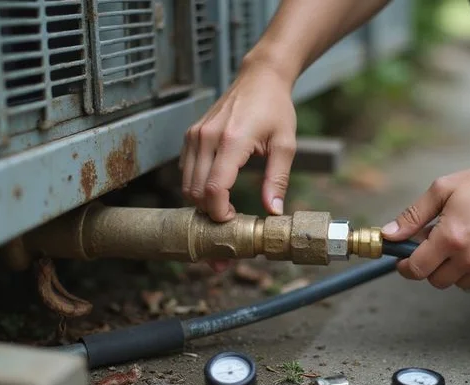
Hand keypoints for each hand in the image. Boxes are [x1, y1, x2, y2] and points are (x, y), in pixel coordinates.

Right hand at [180, 64, 296, 221]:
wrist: (260, 78)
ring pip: (186, 183)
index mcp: (232, 140)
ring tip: (223, 204)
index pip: (214, 189)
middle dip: (210, 212)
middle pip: (196, 191)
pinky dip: (196, 184)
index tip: (233, 221)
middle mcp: (207, 137)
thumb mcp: (285, 144)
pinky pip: (185, 170)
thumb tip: (274, 212)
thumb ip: (278, 179)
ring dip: (201, 200)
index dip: (219, 213)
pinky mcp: (191, 134)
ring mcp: (195, 135)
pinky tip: (215, 187)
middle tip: (230, 218)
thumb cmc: (275, 109)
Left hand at [381, 159, 469, 289]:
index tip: (404, 260)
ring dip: (454, 270)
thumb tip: (390, 235)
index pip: (416, 269)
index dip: (406, 266)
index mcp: (450, 238)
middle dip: (430, 266)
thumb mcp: (444, 189)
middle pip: (435, 281)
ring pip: (459, 284)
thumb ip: (413, 215)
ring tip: (464, 243)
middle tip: (438, 244)